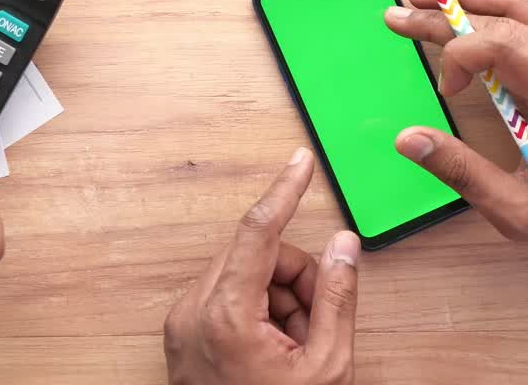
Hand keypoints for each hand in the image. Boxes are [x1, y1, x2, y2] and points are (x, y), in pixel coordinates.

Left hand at [164, 149, 359, 384]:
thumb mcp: (327, 367)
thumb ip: (338, 298)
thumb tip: (343, 245)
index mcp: (225, 314)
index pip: (258, 230)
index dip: (285, 191)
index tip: (301, 162)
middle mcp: (194, 311)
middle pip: (258, 254)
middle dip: (297, 277)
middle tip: (319, 322)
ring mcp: (184, 323)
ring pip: (246, 274)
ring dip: (281, 298)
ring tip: (296, 349)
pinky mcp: (184, 334)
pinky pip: (230, 296)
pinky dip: (261, 312)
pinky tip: (276, 351)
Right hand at [384, 0, 527, 268]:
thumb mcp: (515, 211)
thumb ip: (461, 171)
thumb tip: (406, 138)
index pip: (507, 43)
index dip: (461, 53)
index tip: (446, 90)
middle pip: (510, 15)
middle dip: (449, 11)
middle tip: (399, 12)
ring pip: (525, 7)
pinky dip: (496, 14)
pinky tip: (467, 13)